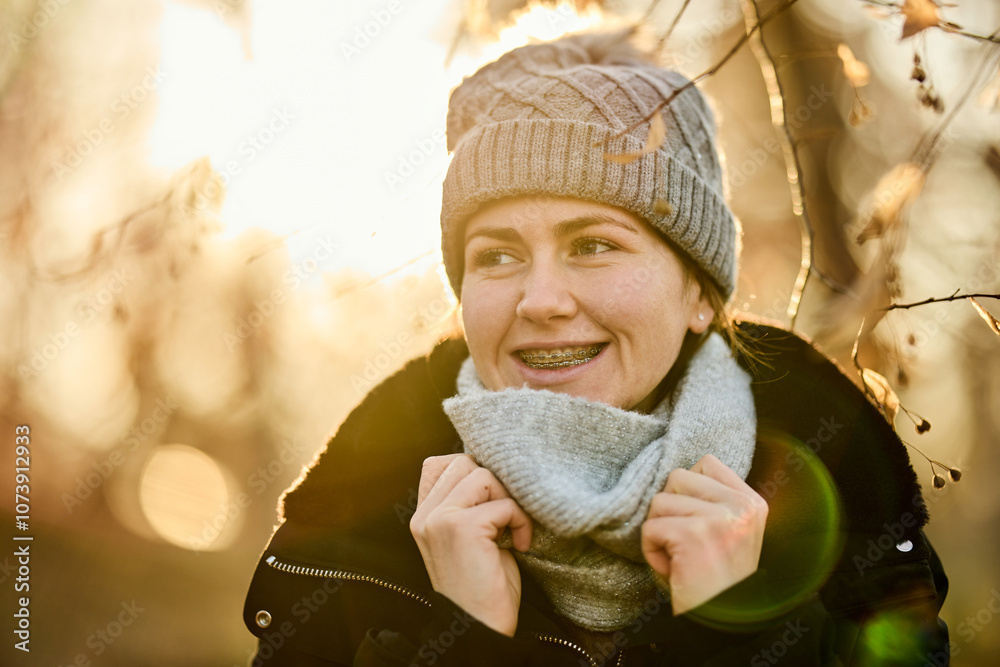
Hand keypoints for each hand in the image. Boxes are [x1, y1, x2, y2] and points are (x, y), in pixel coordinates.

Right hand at [409, 454, 532, 636]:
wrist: (480, 630)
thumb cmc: (483, 588)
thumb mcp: (468, 540)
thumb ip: (468, 506)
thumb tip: (493, 471)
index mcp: (423, 518)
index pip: (438, 464)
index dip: (471, 473)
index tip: (491, 502)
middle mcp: (425, 516)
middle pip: (464, 462)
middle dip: (495, 485)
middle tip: (506, 517)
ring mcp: (440, 520)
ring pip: (484, 476)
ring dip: (509, 500)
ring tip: (513, 530)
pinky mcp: (462, 528)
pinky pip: (504, 503)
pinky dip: (521, 521)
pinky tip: (521, 545)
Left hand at [641, 454, 767, 614]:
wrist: (722, 624)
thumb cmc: (718, 581)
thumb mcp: (730, 533)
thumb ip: (715, 501)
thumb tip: (677, 473)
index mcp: (753, 503)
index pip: (707, 463)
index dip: (687, 488)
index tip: (692, 519)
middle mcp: (742, 506)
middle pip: (677, 477)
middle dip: (669, 509)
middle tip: (684, 542)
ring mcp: (719, 519)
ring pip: (659, 501)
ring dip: (659, 532)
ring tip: (680, 558)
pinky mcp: (693, 535)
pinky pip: (650, 528)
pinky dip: (651, 551)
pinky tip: (673, 569)